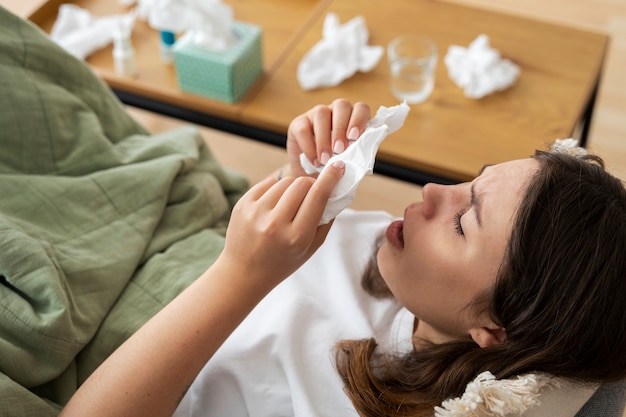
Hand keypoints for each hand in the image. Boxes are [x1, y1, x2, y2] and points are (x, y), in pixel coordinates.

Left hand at [217, 160, 345, 290]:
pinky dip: (276, 189)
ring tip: (289, 205)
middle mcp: (274, 224)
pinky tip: (274, 205)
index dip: (330, 178)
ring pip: (284, 181)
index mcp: (296, 237)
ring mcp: (255, 213)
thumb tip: (335, 189)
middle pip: (301, 183)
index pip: (317, 196)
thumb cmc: (282, 261)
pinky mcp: (242, 205)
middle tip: (311, 192)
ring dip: (293, 188)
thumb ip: (325, 220)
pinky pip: (267, 183)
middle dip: (310, 184)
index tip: (338, 166)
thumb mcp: (310, 248)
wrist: (244, 273)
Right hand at [286, 99, 370, 176]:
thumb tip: (358, 160)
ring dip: (324, 137)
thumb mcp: (347, 162)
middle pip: (341, 106)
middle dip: (341, 128)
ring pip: (321, 112)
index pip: (361, 108)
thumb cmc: (333, 168)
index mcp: (352, 118)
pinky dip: (309, 147)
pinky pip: (303, 129)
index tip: (354, 137)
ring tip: (326, 159)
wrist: (311, 177)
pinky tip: (314, 161)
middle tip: (339, 150)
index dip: (359, 119)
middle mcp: (335, 112)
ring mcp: (316, 114)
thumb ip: (354, 157)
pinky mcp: (298, 123)